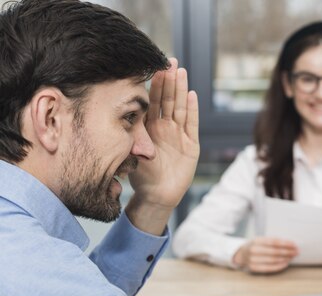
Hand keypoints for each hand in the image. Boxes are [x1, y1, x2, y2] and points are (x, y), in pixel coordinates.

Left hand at [126, 58, 198, 234]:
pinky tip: (191, 95)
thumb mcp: (129, 154)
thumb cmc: (140, 176)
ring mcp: (179, 135)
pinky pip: (191, 125)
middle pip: (168, 100)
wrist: (156, 196)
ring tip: (180, 72)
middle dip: (168, 81)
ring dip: (180, 90)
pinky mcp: (191, 145)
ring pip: (180, 108)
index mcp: (149, 128)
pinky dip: (192, 110)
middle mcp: (165, 128)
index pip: (152, 102)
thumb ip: (128, 137)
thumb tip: (119, 120)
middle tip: (169, 61)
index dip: (153, 85)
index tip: (153, 67)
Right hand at [233, 237, 298, 273]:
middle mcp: (253, 250)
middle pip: (274, 251)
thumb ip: (272, 241)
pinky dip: (279, 266)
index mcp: (256, 240)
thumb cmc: (255, 246)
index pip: (274, 242)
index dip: (285, 244)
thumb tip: (289, 244)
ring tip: (292, 257)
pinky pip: (269, 268)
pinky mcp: (254, 268)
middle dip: (288, 251)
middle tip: (296, 251)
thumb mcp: (261, 240)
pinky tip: (285, 263)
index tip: (294, 245)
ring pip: (273, 260)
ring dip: (285, 258)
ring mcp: (252, 260)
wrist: (241, 254)